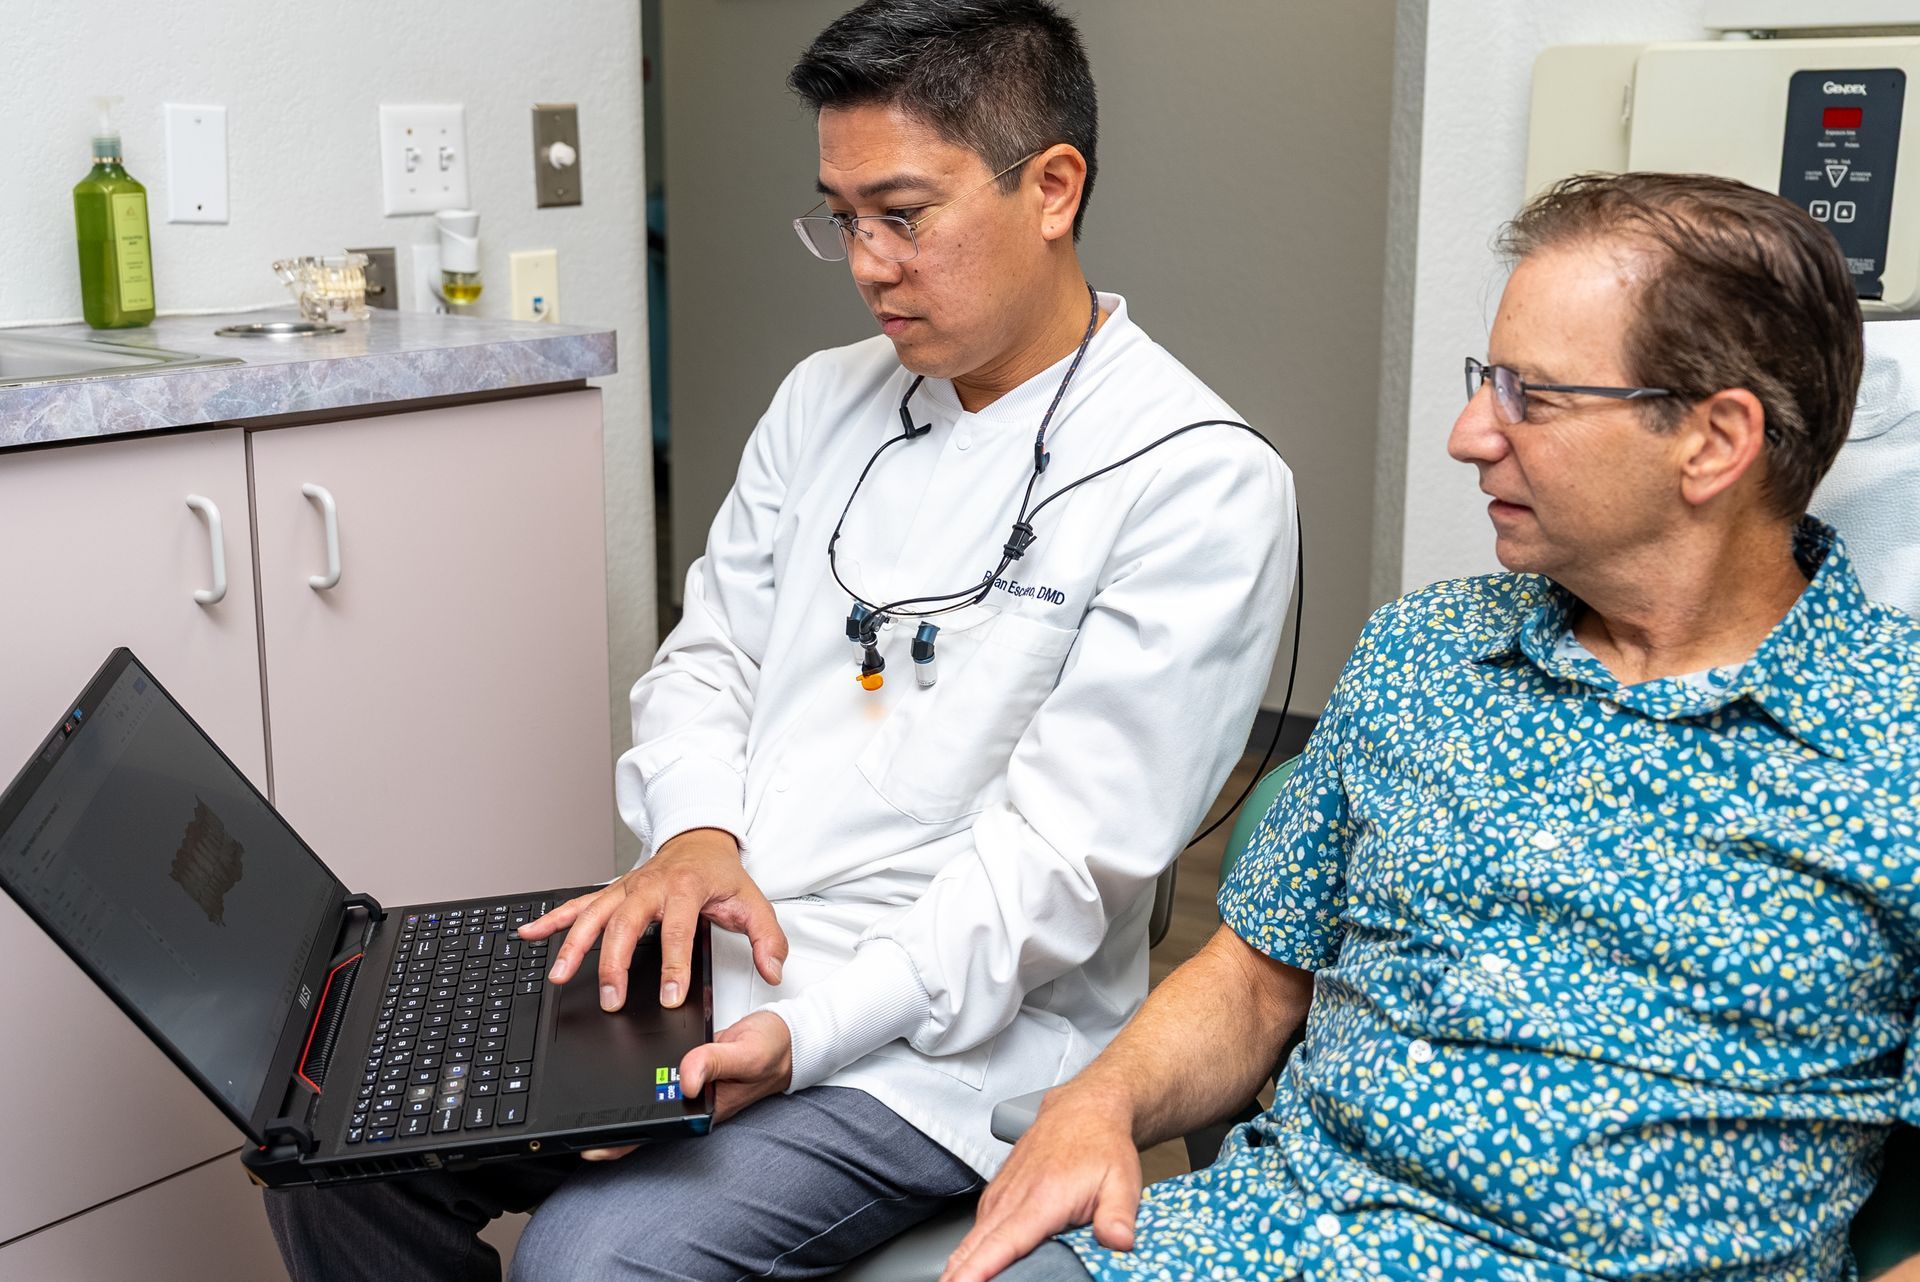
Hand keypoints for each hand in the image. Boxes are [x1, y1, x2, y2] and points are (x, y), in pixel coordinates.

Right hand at [519, 827, 786, 1012]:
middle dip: (616, 965)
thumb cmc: (721, 874)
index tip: (669, 996)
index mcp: (686, 889)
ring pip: (594, 917)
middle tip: (612, 1000)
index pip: (678, 931)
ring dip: (575, 946)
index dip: (674, 965)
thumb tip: (774, 971)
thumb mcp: (754, 902)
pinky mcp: (612, 892)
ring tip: (560, 976)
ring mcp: (626, 889)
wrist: (699, 838)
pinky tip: (529, 935)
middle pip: (626, 926)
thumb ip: (767, 939)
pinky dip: (552, 919)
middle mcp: (649, 887)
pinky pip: (578, 905)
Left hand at [580, 1009, 794, 1160]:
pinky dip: (636, 1078)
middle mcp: (691, 1101)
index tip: (591, 1144)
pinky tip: (614, 1074)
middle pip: (644, 1120)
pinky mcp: (688, 1068)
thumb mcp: (747, 1055)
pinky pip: (657, 1078)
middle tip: (570, 1131)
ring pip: (647, 1100)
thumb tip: (684, 1076)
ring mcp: (687, 1087)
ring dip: (619, 1103)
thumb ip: (715, 1063)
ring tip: (581, 1105)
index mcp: (702, 1108)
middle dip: (609, 1128)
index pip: (656, 1131)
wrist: (788, 1038)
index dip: (622, 1140)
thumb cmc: (773, 1051)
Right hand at [940, 1087, 1139, 1281]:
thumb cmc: (1101, 1145)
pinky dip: (967, 1249)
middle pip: (976, 1244)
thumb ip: (1119, 1216)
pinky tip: (965, 1267)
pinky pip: (976, 1227)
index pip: (1004, 1242)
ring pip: (972, 1237)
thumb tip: (1120, 1242)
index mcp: (1043, 1198)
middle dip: (957, 1274)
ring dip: (959, 1264)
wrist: (1084, 1109)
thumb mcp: (1123, 1180)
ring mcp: (1002, 1192)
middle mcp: (1015, 1195)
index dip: (980, 1268)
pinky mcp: (998, 1192)